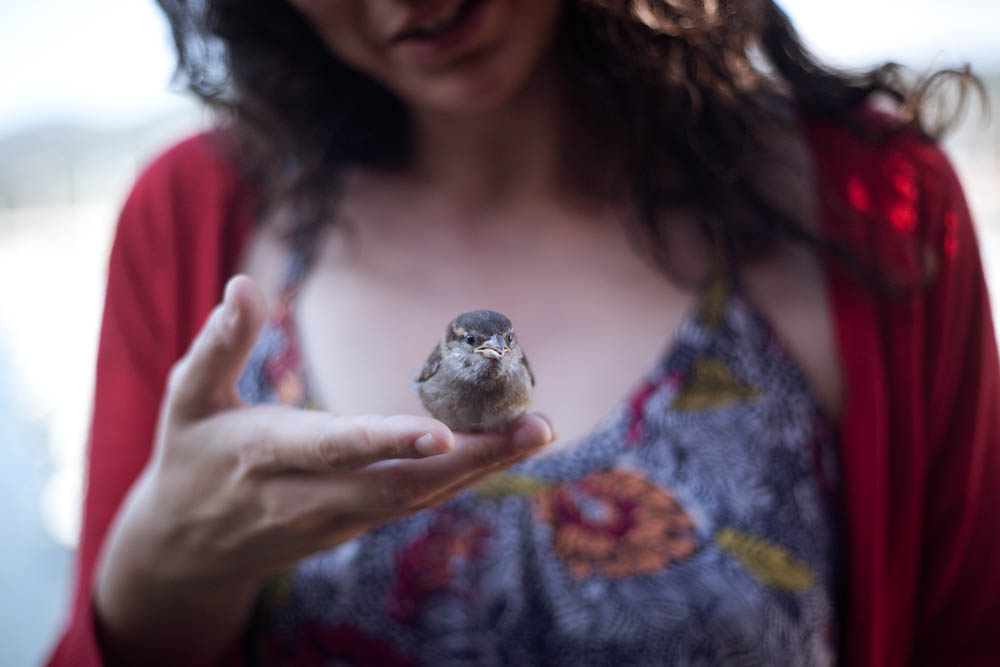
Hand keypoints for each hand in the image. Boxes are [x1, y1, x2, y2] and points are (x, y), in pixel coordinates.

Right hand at [94, 275, 554, 665]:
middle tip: (535, 427)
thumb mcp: (186, 399)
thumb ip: (219, 343)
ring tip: (537, 431)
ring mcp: (338, 519)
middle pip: (400, 484)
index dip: (388, 441)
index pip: (336, 448)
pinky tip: (503, 448)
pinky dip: (462, 476)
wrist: (186, 550)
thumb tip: (246, 283)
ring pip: (419, 499)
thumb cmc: (190, 459)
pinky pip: (416, 503)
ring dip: (482, 467)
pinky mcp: (356, 525)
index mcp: (265, 456)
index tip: (441, 432)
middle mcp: (310, 496)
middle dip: (473, 458)